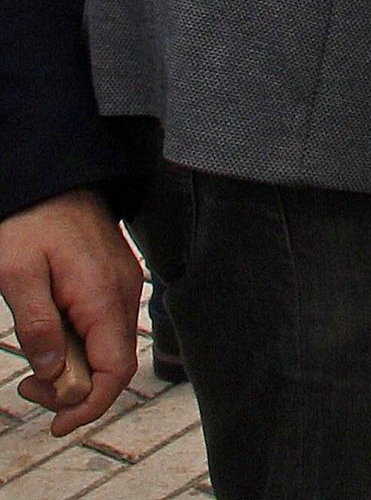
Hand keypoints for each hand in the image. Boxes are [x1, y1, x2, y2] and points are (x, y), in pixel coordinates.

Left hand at [0, 190, 142, 436]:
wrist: (51, 175)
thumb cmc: (30, 220)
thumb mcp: (17, 273)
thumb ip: (37, 324)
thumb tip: (51, 371)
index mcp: (104, 294)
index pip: (116, 370)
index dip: (90, 405)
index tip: (57, 424)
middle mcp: (125, 291)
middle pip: (115, 365)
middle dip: (75, 390)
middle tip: (29, 384)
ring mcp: (124, 283)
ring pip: (112, 348)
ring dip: (78, 369)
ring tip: (36, 364)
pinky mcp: (115, 278)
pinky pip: (108, 327)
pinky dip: (83, 346)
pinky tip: (54, 338)